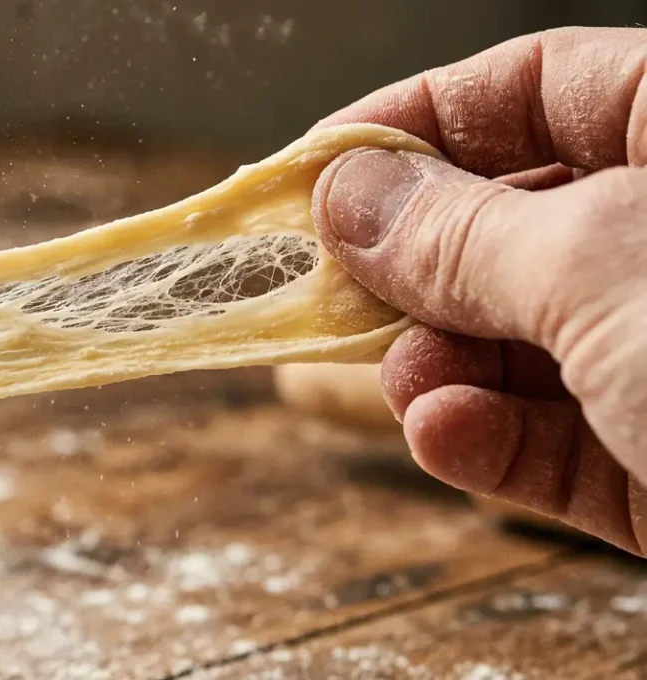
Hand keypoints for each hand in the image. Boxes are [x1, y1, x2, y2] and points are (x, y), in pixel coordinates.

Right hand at [310, 27, 646, 553]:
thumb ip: (463, 232)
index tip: (310, 171)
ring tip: (407, 387)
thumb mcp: (606, 268)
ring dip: (440, 365)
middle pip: (508, 223)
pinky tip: (447, 435)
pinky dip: (487, 439)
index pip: (532, 87)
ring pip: (519, 340)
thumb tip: (347, 194)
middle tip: (333, 296)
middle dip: (414, 266)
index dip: (411, 123)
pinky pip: (554, 436)